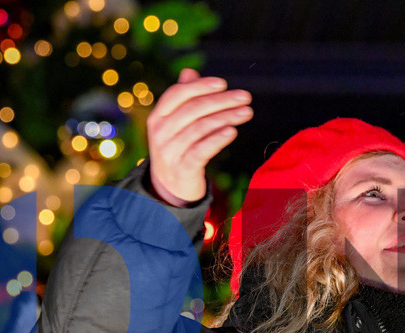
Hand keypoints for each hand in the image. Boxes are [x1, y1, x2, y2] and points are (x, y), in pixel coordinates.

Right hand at [146, 68, 253, 205]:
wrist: (170, 188)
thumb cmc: (177, 149)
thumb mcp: (175, 124)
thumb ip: (183, 99)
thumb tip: (189, 72)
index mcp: (158, 116)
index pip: (178, 94)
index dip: (201, 86)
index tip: (223, 83)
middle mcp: (161, 132)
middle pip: (193, 109)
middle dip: (222, 100)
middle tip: (245, 97)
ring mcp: (170, 151)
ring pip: (200, 128)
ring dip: (226, 117)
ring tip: (247, 112)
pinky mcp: (183, 169)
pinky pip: (201, 150)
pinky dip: (218, 139)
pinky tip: (232, 131)